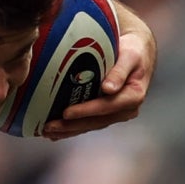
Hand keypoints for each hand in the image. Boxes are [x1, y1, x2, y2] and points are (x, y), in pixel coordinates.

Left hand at [44, 22, 154, 138]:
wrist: (137, 52)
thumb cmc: (133, 51)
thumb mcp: (130, 56)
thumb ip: (120, 71)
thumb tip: (108, 89)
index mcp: (133, 96)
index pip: (107, 106)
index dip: (86, 111)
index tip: (66, 113)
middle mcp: (126, 109)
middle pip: (96, 121)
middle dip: (72, 126)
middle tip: (48, 127)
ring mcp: (116, 113)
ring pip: (91, 125)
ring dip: (69, 130)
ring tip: (47, 131)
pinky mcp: (107, 113)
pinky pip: (89, 122)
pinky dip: (72, 128)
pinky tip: (55, 132)